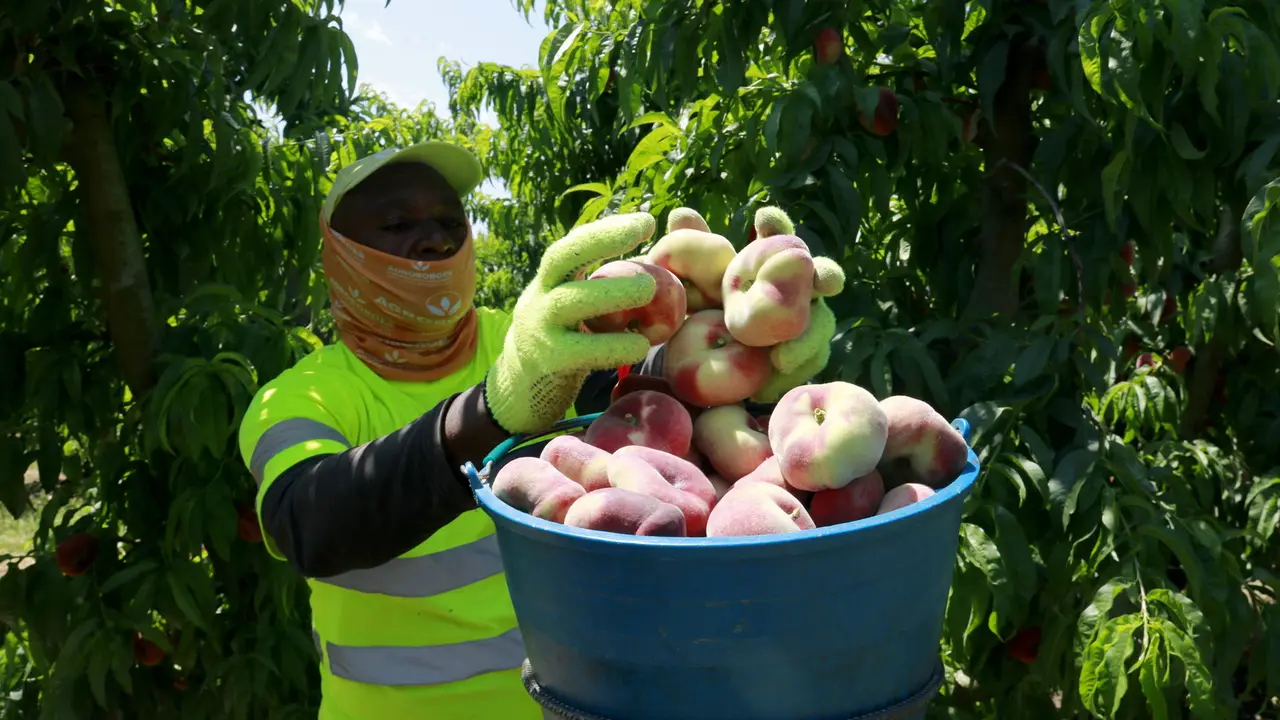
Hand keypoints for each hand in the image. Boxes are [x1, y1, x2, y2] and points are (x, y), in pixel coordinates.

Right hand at [485, 213, 658, 434]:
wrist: (520, 393)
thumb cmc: (565, 344)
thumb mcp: (577, 310)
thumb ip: (606, 287)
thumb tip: (658, 265)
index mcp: (550, 281)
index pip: (574, 245)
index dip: (607, 230)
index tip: (646, 221)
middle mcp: (539, 297)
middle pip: (562, 258)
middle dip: (602, 241)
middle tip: (646, 236)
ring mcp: (538, 329)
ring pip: (570, 301)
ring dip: (611, 292)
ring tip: (649, 289)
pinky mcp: (547, 362)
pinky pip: (581, 350)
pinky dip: (612, 346)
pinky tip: (640, 345)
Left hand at [661, 206, 845, 403]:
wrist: (705, 354)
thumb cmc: (707, 303)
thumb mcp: (693, 279)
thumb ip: (690, 248)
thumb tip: (680, 215)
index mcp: (771, 260)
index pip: (779, 235)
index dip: (776, 225)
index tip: (763, 216)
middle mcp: (797, 286)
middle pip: (820, 276)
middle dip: (826, 275)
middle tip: (827, 281)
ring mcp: (806, 321)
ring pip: (820, 325)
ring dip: (807, 340)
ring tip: (782, 358)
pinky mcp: (804, 354)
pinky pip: (811, 362)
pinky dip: (795, 372)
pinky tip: (773, 384)